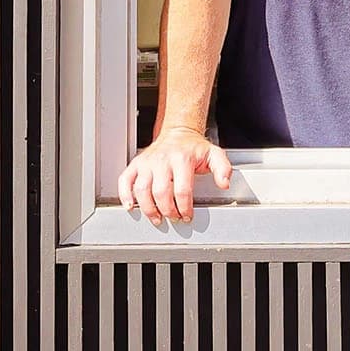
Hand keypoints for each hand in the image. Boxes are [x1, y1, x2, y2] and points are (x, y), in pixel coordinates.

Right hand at [117, 126, 233, 223]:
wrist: (178, 133)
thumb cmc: (194, 148)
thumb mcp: (214, 154)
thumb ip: (222, 168)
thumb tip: (224, 183)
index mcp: (182, 159)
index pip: (182, 190)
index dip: (184, 207)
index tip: (187, 215)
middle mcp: (162, 160)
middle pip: (161, 193)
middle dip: (168, 211)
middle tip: (174, 218)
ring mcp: (147, 162)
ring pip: (142, 190)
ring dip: (148, 208)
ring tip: (157, 217)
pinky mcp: (136, 164)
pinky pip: (125, 180)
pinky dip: (125, 194)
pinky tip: (130, 205)